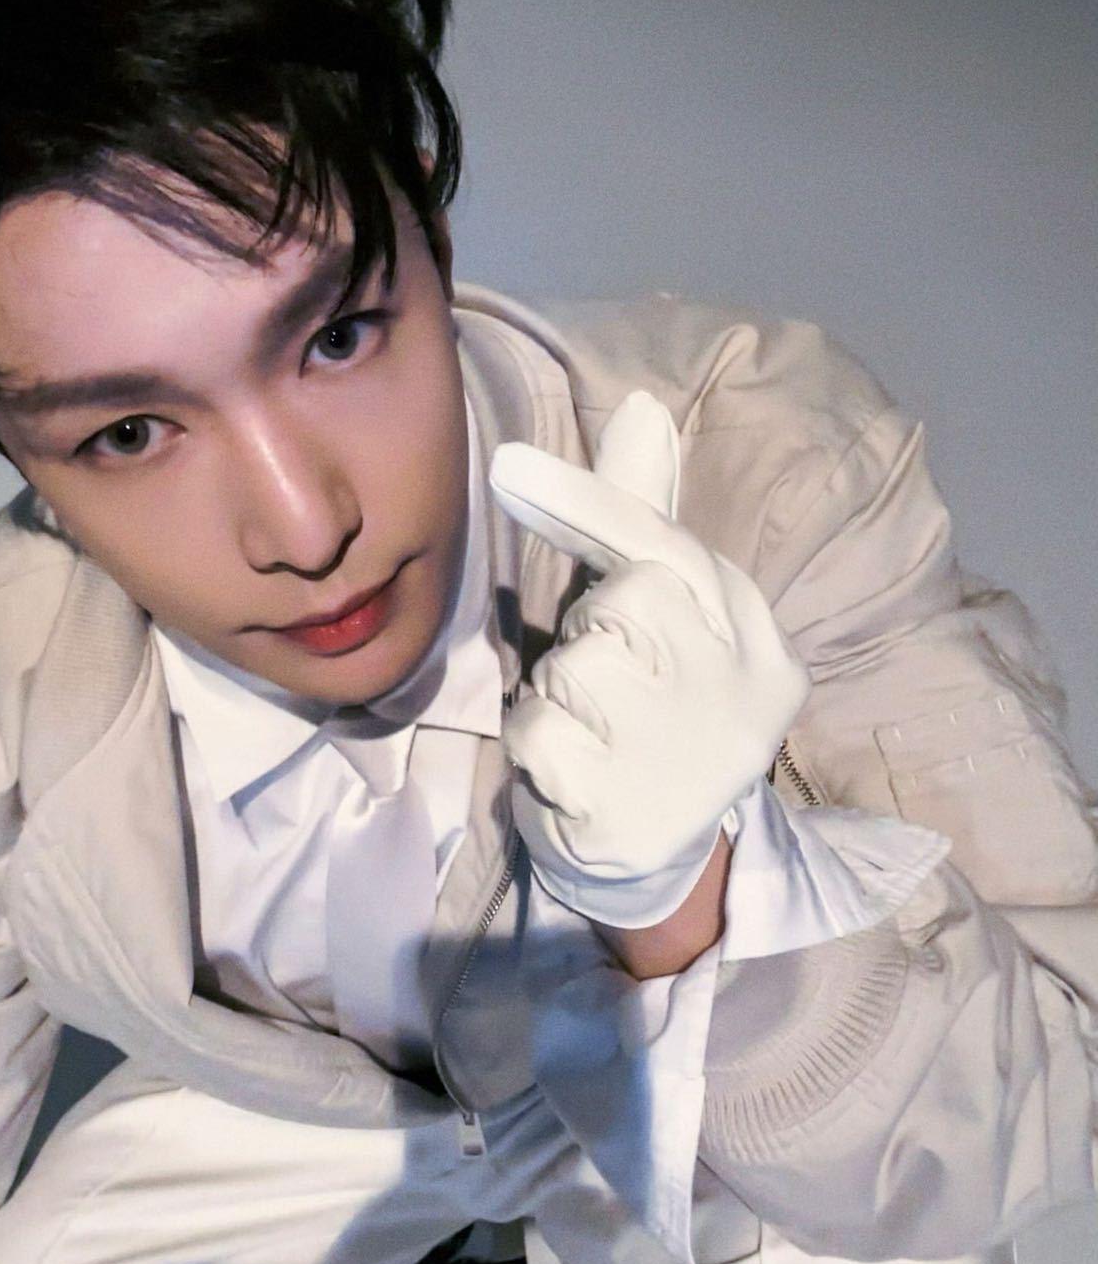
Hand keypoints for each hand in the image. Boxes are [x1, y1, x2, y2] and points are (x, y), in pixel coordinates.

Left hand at [488, 390, 810, 926]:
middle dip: (591, 630)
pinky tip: (574, 772)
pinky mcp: (629, 814)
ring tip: (596, 730)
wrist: (661, 858)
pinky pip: (540, 736)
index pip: (670, 550)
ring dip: (558, 694)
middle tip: (611, 680)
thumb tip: (642, 405)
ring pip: (575, 669)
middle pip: (622, 604)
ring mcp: (690, 760)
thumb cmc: (654, 708)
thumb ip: (644, 518)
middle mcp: (741, 695)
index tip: (507, 467)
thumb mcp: (665, 612)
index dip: (586, 502)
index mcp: (756, 639)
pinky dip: (536, 748)